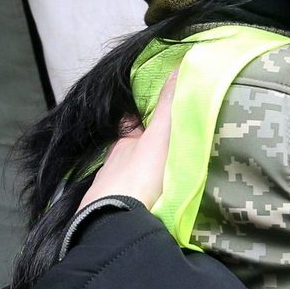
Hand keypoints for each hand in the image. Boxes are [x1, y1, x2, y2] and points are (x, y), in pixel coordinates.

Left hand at [79, 73, 176, 210]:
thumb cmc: (138, 176)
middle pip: (131, 153)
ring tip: (161, 182)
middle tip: (167, 152)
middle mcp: (113, 165)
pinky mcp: (110, 215)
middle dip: (144, 151)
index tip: (160, 116)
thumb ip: (169, 106)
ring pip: (127, 179)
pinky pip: (125, 202)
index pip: (133, 124)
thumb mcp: (159, 137)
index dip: (145, 119)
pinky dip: (135, 200)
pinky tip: (147, 206)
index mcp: (123, 144)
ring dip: (140, 179)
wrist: (114, 223)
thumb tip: (180, 65)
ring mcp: (109, 191)